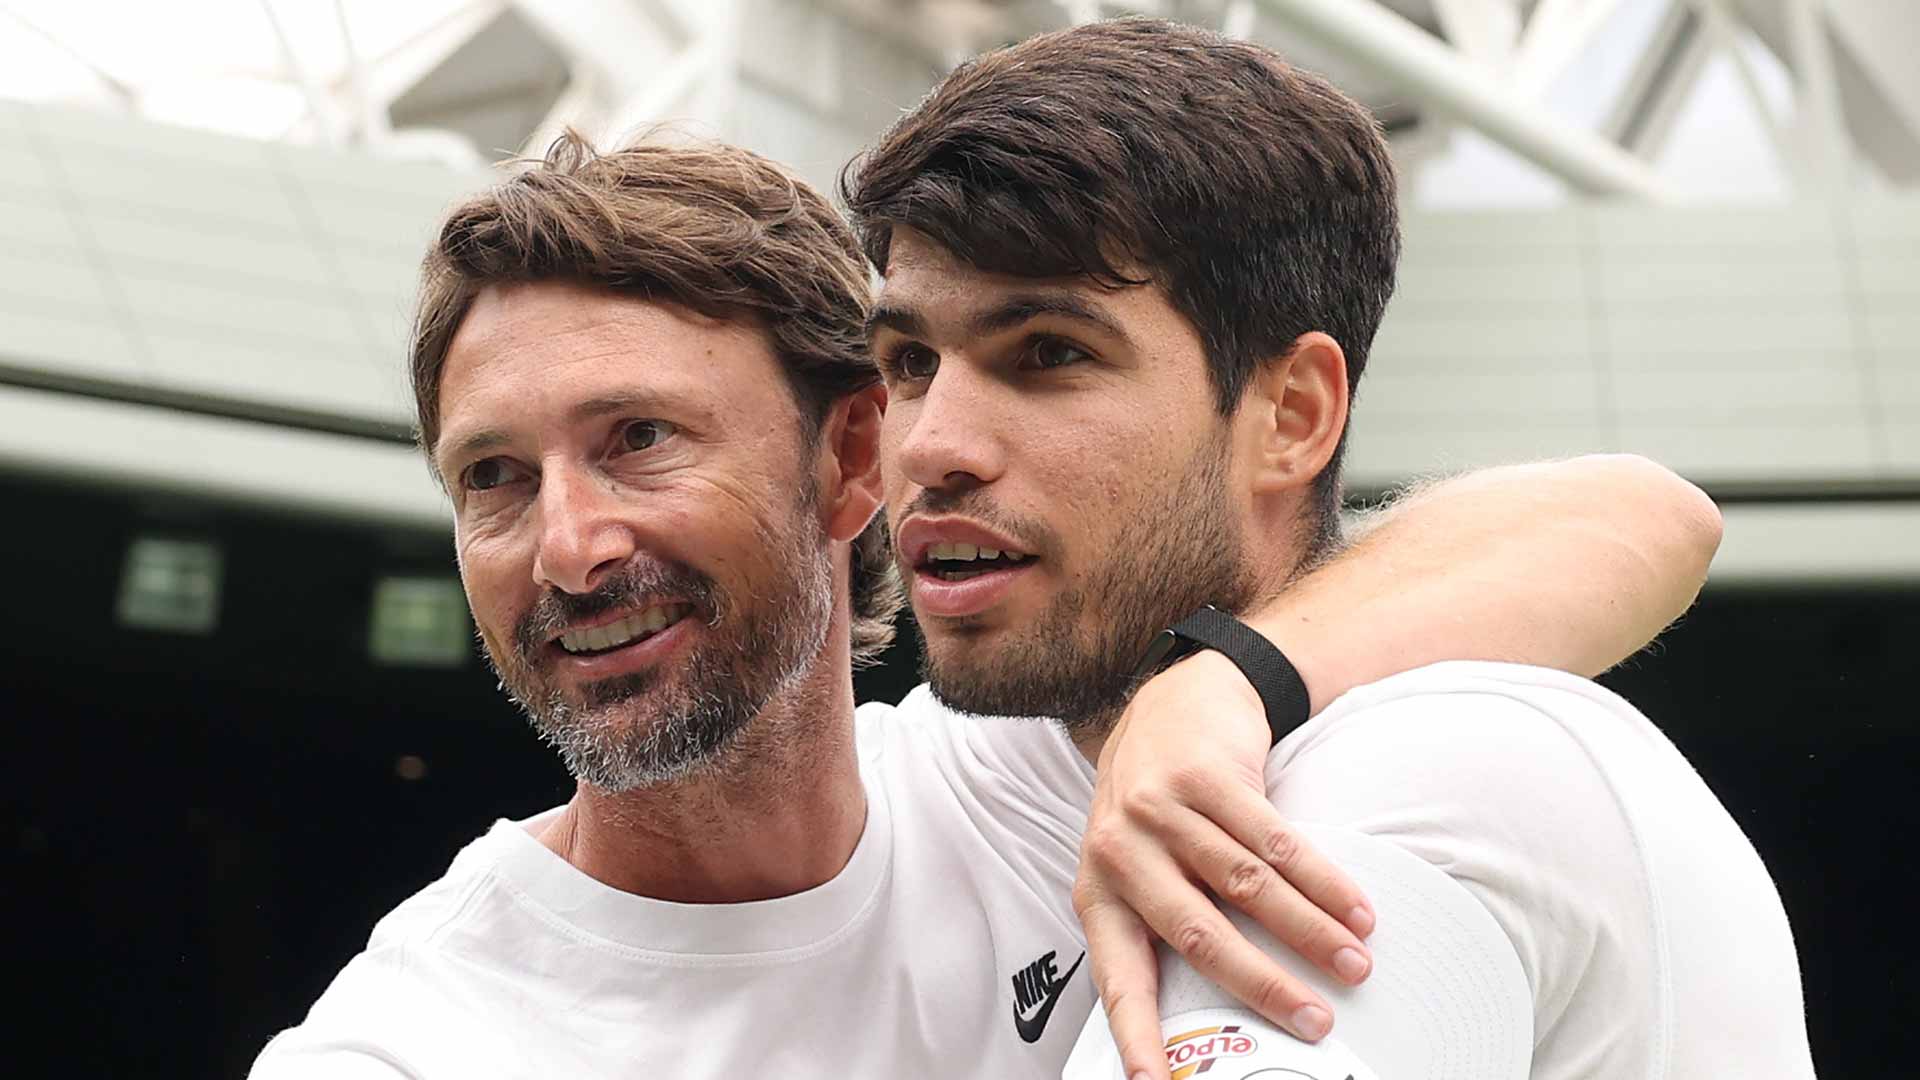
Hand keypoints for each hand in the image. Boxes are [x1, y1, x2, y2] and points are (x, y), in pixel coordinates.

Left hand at [1073, 650, 1375, 1079]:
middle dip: (1264, 987)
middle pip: (1199, 936)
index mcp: (1098, 893)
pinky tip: (1354, 907)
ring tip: (1354, 965)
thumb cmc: (1156, 807)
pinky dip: (1321, 879)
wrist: (1172, 702)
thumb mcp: (1136, 867)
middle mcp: (1120, 852)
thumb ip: (1160, 926)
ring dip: (1310, 932)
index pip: (1120, 978)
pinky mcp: (1202, 776)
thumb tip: (1210, 1016)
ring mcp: (1158, 809)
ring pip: (1248, 887)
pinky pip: (1273, 839)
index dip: (1139, 1034)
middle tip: (1315, 1023)